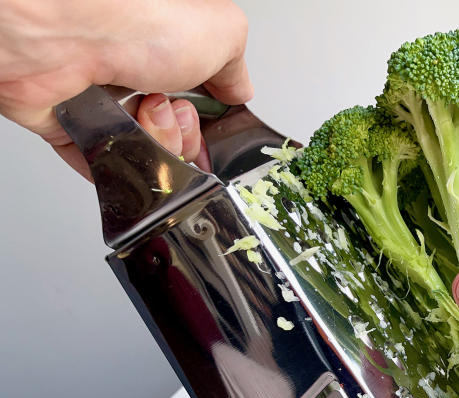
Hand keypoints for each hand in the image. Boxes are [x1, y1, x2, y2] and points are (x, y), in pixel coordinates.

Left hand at [0, 0, 252, 175]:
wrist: (64, 28)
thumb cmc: (136, 15)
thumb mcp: (223, 33)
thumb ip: (236, 67)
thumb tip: (238, 91)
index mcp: (168, 40)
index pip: (203, 95)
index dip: (214, 116)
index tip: (217, 117)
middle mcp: (133, 63)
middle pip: (176, 130)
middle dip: (184, 133)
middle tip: (174, 107)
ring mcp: (101, 95)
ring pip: (145, 150)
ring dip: (156, 143)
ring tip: (143, 114)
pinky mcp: (68, 123)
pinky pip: (102, 163)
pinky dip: (119, 165)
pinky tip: (125, 146)